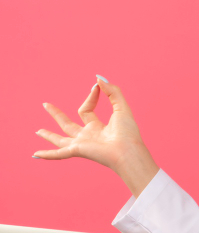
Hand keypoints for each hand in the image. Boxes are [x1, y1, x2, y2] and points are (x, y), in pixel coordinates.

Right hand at [33, 77, 159, 196]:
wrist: (128, 151)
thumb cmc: (128, 133)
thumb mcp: (122, 107)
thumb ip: (112, 92)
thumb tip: (99, 78)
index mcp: (98, 127)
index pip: (87, 109)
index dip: (91, 96)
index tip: (96, 86)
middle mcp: (88, 136)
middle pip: (69, 125)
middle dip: (57, 114)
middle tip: (46, 104)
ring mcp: (82, 144)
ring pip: (61, 140)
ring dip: (49, 135)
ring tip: (38, 131)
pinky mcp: (78, 150)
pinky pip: (59, 153)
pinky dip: (47, 154)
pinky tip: (36, 154)